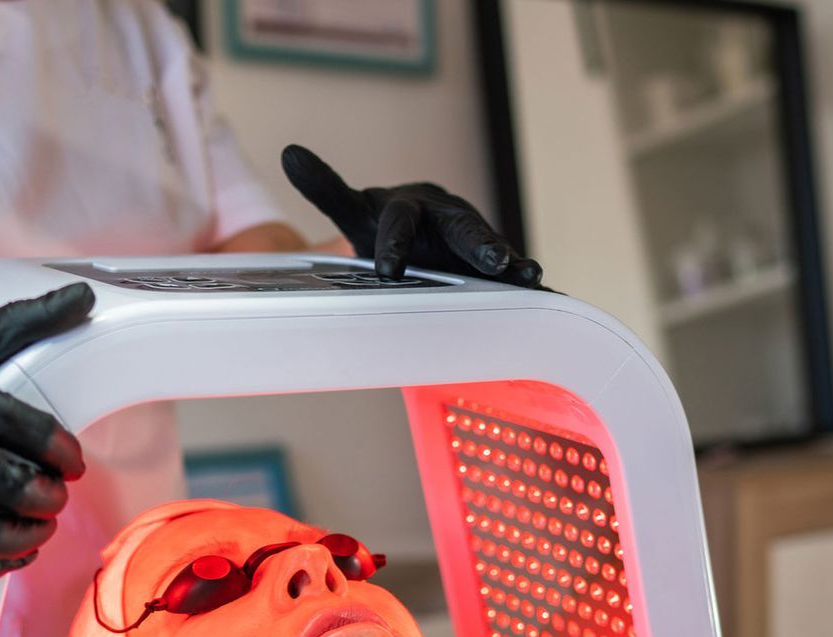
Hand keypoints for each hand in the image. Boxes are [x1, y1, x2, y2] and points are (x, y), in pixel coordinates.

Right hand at [0, 284, 93, 584]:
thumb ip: (25, 322)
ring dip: (26, 538)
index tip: (72, 463)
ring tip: (37, 528)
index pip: (36, 435)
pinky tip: (4, 556)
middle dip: (49, 498)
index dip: (66, 456)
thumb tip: (84, 294)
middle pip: (15, 489)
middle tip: (53, 496)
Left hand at [282, 144, 542, 285]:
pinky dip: (525, 277)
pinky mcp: (490, 262)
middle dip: (479, 245)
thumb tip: (289, 152)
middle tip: (492, 264)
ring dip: (511, 262)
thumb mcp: (354, 211)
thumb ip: (327, 188)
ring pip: (492, 248)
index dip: (395, 242)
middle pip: (463, 229)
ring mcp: (473, 240)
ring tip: (528, 276)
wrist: (417, 237)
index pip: (401, 220)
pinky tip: (543, 289)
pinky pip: (509, 268)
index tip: (388, 270)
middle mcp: (447, 218)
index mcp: (411, 205)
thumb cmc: (384, 227)